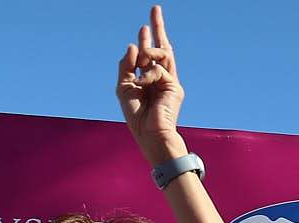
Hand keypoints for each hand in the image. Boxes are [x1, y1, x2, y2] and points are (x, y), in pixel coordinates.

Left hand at [117, 5, 185, 159]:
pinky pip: (156, 70)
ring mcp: (169, 82)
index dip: (146, 39)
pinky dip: (147, 75)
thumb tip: (134, 45)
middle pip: (162, 47)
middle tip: (155, 7)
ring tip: (142, 60)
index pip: (149, 55)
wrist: (150, 134)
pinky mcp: (174, 86)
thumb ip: (126, 66)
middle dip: (157, 27)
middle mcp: (160, 78)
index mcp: (148, 79)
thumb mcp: (123, 86)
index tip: (144, 26)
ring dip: (150, 49)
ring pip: (162, 53)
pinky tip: (144, 86)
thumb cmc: (136, 116)